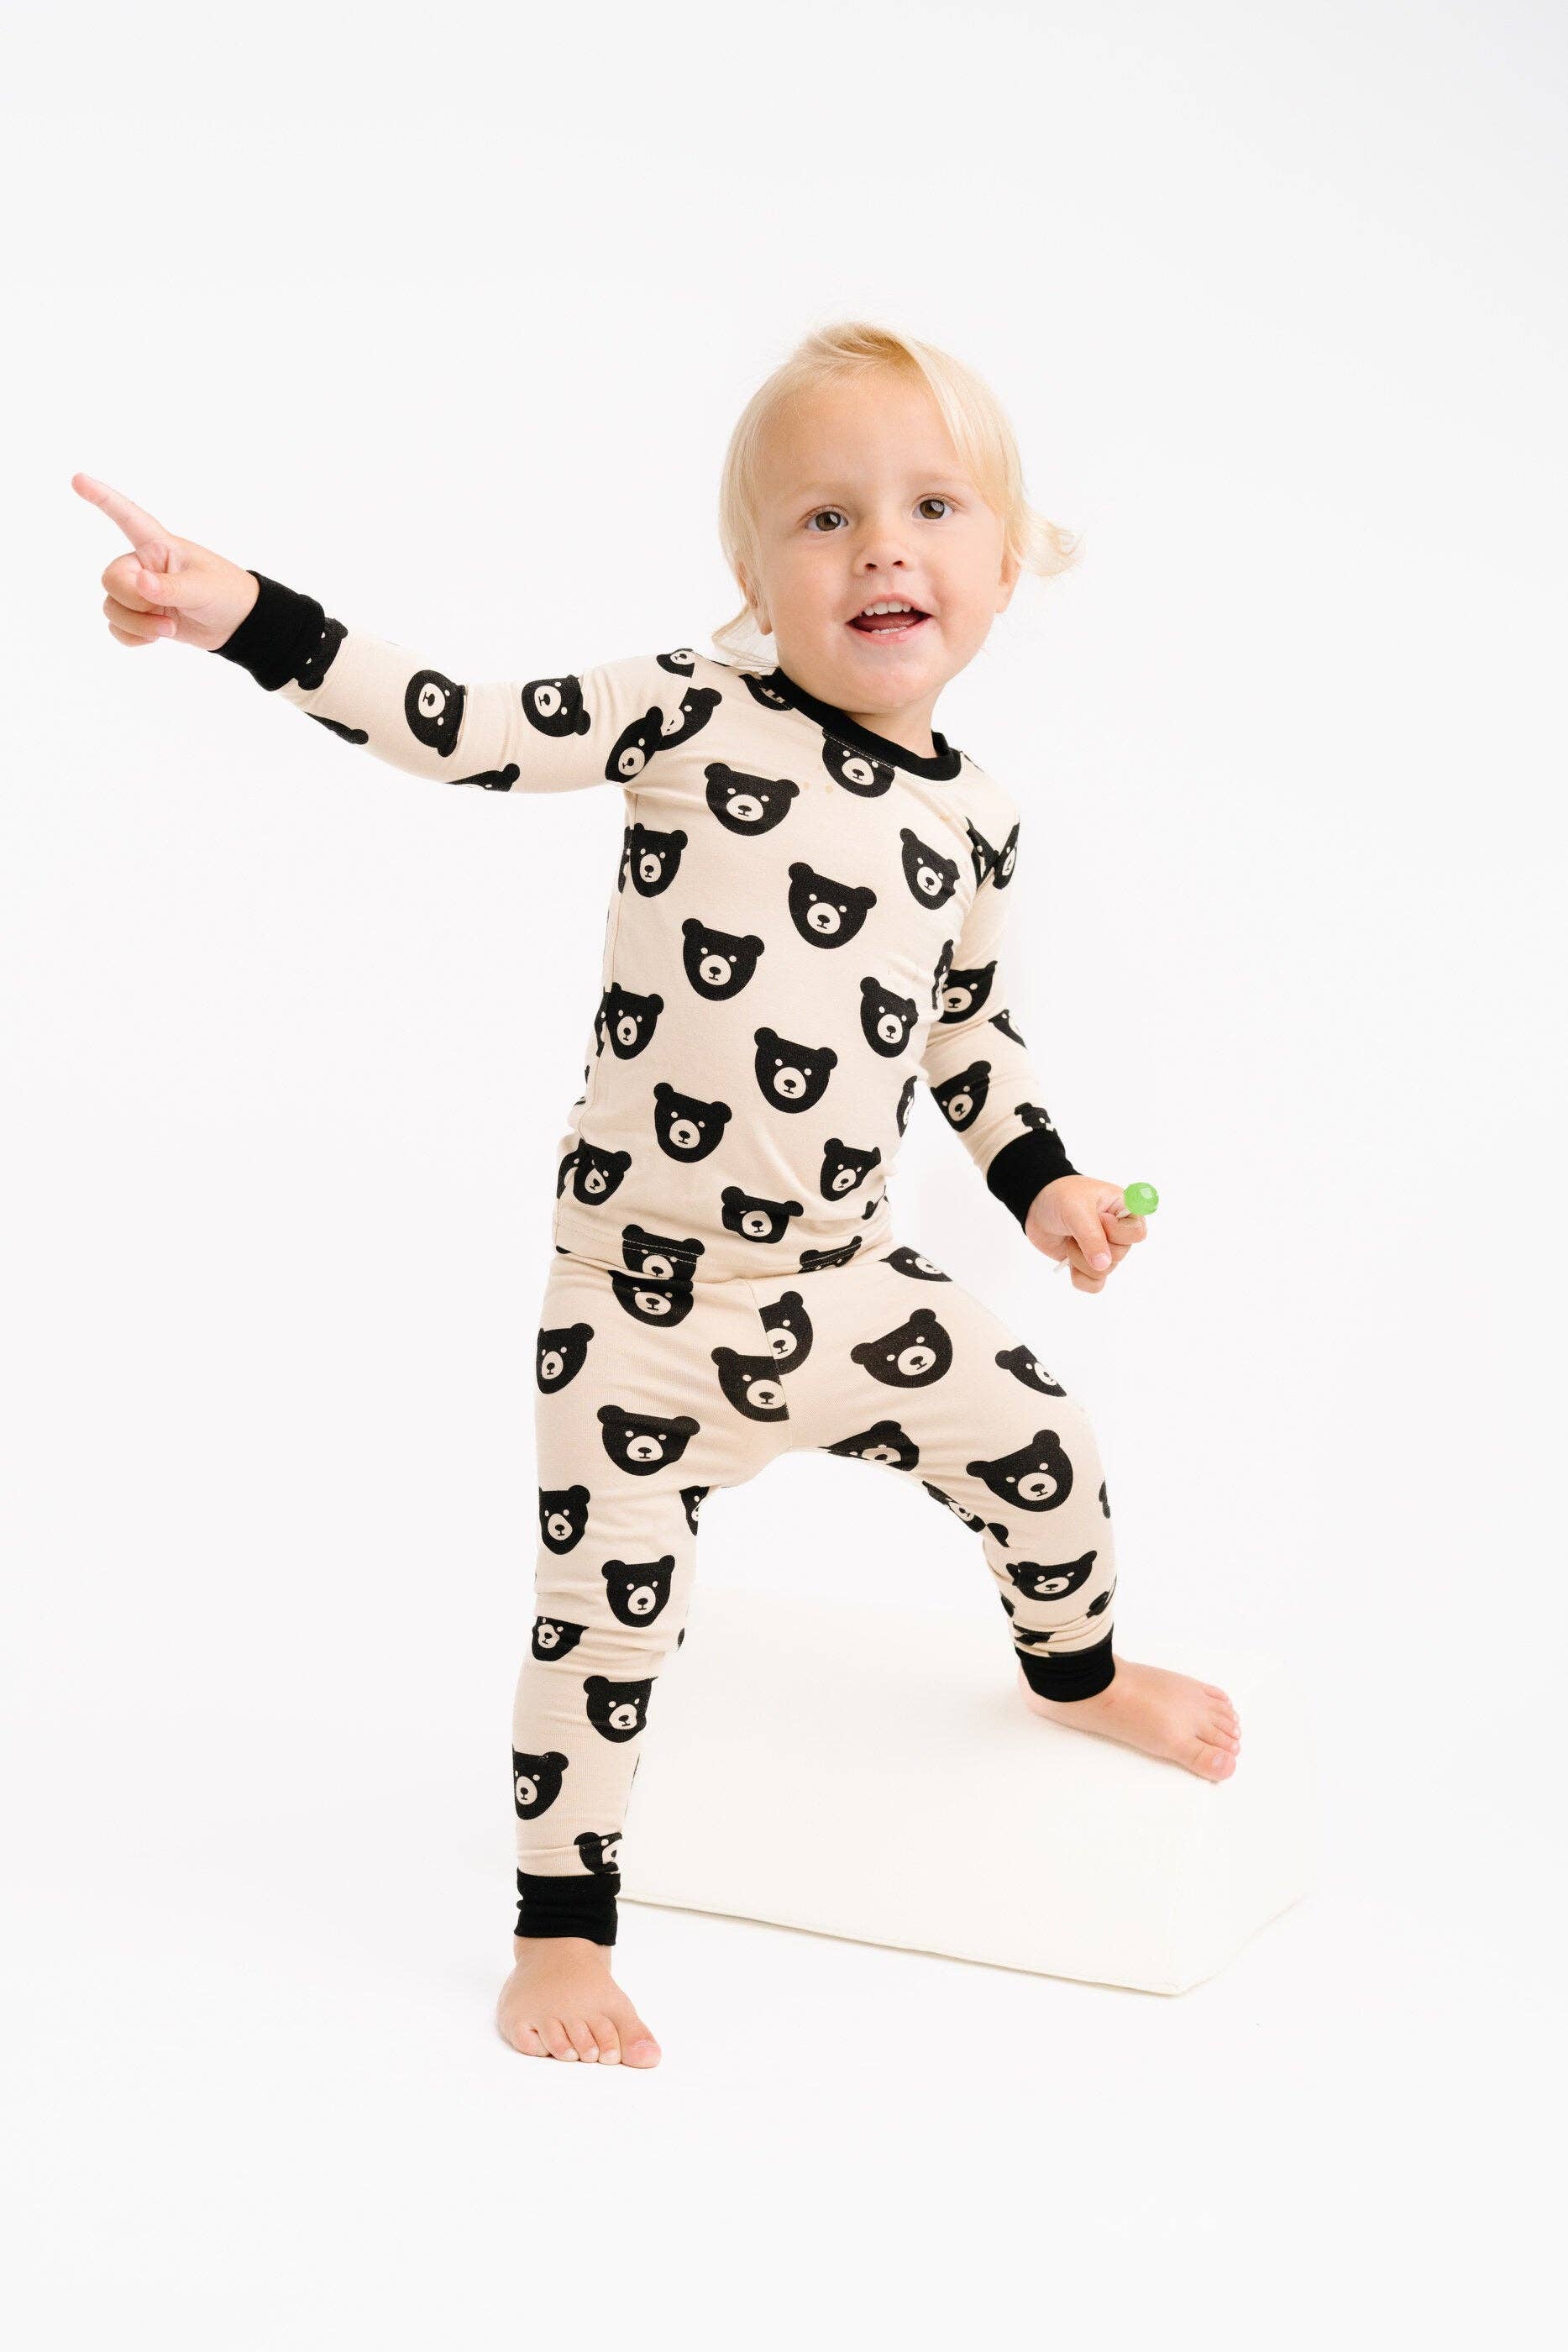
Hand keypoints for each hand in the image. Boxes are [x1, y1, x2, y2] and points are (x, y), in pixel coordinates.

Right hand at [71, 473, 259, 652]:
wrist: (236, 623)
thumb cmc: (225, 593)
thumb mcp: (203, 588)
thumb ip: (171, 587)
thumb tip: (140, 584)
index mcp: (158, 545)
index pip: (126, 517)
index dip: (102, 498)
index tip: (77, 479)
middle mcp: (142, 565)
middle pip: (110, 579)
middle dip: (132, 602)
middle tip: (164, 613)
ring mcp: (139, 591)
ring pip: (111, 607)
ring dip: (136, 625)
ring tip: (168, 628)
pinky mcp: (141, 616)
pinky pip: (117, 627)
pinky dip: (131, 637)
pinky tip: (154, 639)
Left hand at [1023, 1174, 1149, 1292]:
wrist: (1036, 1206)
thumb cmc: (1060, 1196)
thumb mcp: (1076, 1210)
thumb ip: (1092, 1236)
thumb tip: (1103, 1265)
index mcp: (1123, 1210)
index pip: (1137, 1232)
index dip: (1116, 1231)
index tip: (1100, 1219)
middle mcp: (1118, 1232)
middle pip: (1120, 1255)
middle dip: (1091, 1245)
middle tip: (1076, 1228)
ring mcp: (1104, 1250)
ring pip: (1103, 1271)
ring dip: (1079, 1258)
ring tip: (1070, 1238)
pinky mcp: (1089, 1264)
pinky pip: (1095, 1284)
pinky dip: (1080, 1277)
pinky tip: (1069, 1262)